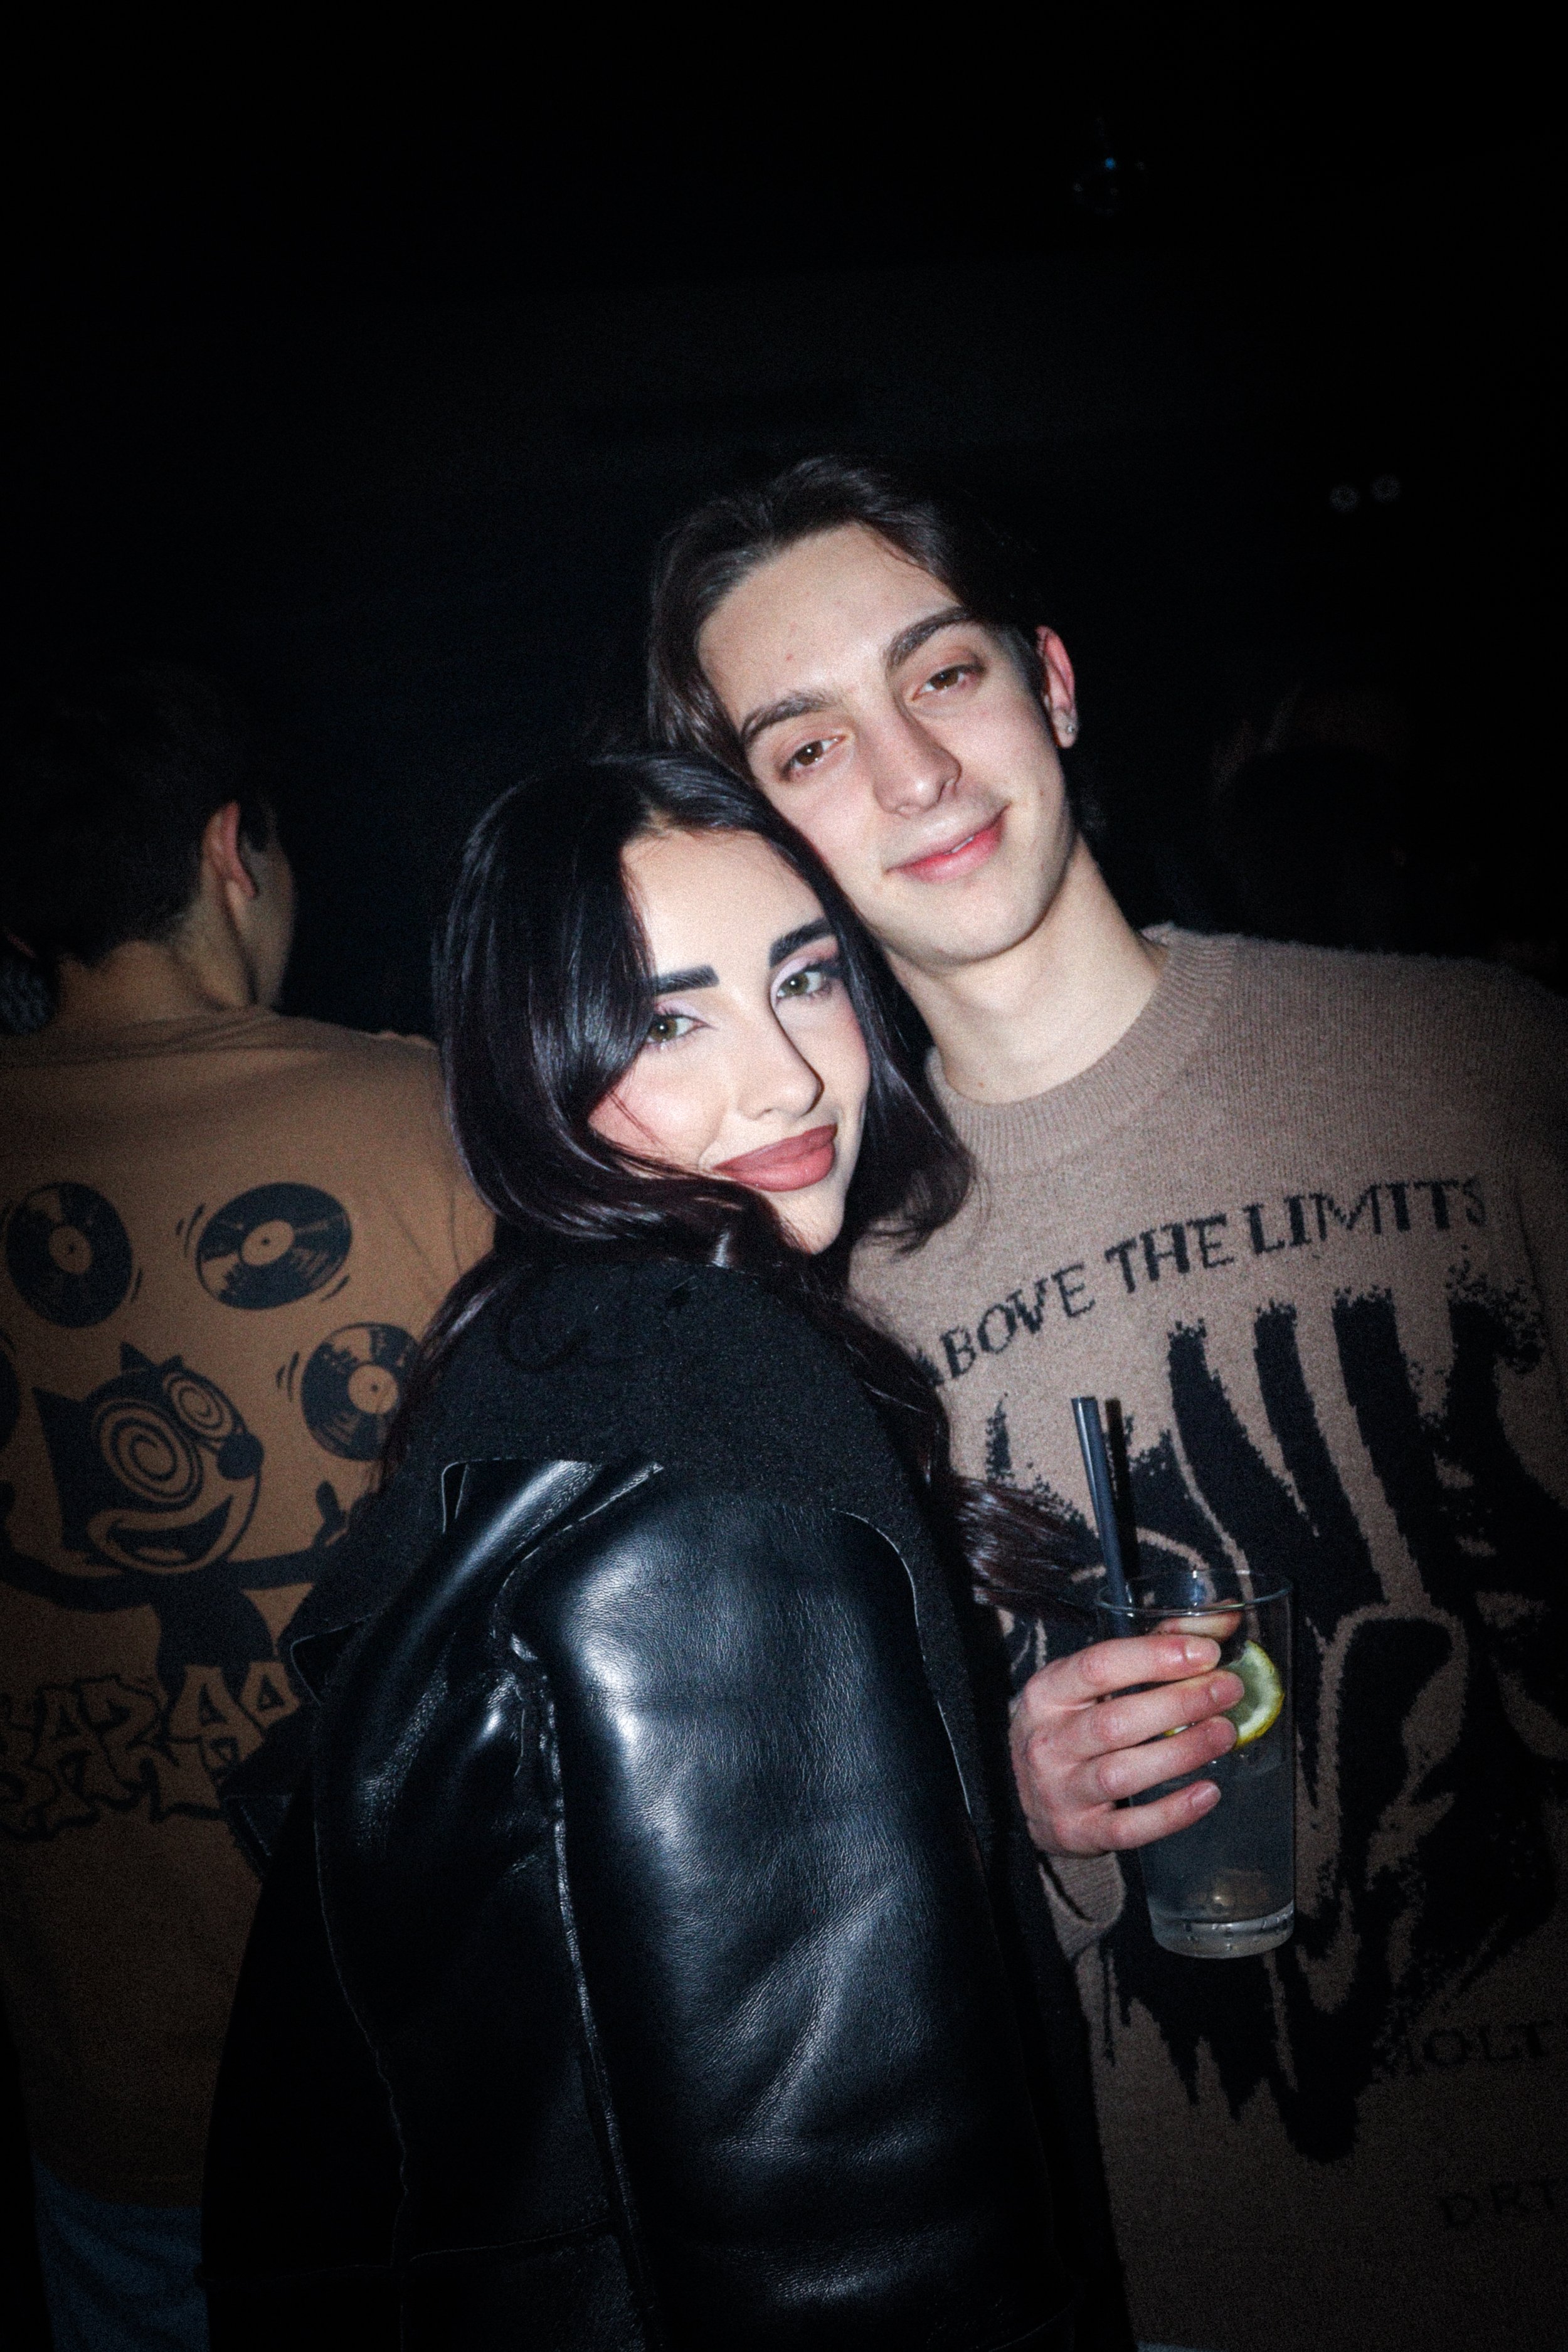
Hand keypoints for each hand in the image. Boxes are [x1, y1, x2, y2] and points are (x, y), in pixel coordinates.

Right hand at [1009, 1634, 1242, 1856]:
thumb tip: (1227, 1618)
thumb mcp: (1094, 1681)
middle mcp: (1047, 1741)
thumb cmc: (1072, 1722)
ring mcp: (1059, 1791)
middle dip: (1180, 1703)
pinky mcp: (1078, 1832)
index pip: (1098, 1667)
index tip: (1207, 1652)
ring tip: (1226, 1733)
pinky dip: (1172, 1813)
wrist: (1025, 1791)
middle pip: (1115, 1721)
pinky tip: (1208, 1792)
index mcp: (1047, 1692)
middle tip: (1229, 1690)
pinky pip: (1129, 1828)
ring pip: (1122, 1775)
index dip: (1154, 1657)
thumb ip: (1157, 1646)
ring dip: (1182, 1752)